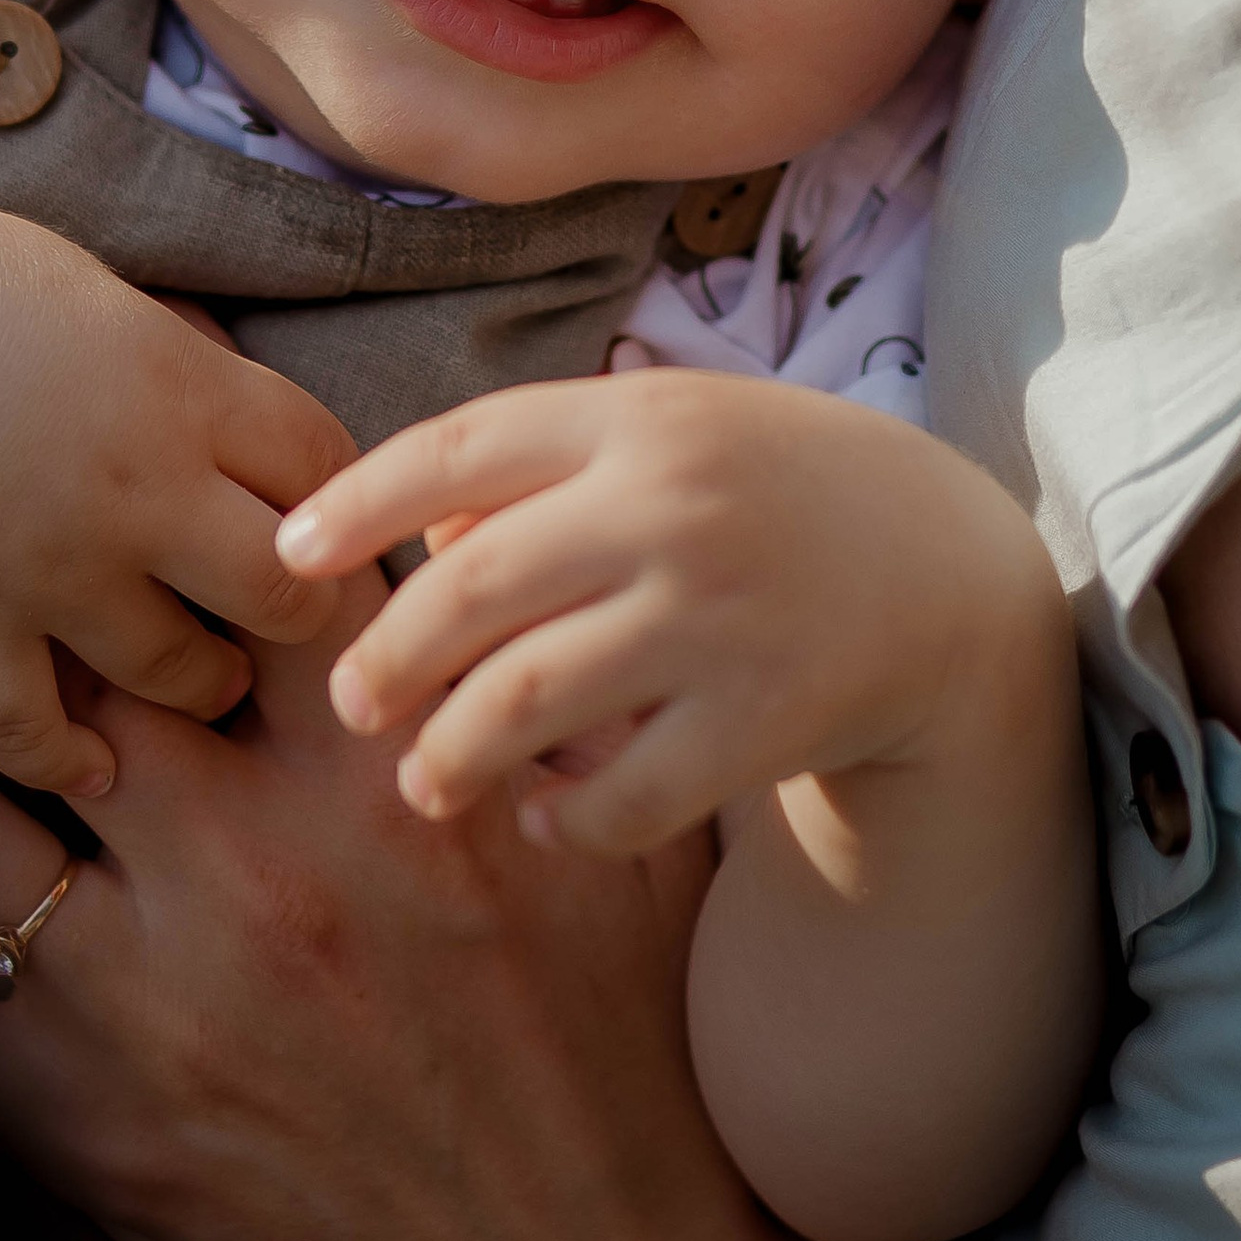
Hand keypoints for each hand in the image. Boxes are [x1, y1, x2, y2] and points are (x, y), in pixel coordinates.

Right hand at [0, 178, 347, 797]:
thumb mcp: (111, 301)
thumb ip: (189, 375)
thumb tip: (254, 424)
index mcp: (186, 389)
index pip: (326, 467)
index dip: (343, 500)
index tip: (329, 520)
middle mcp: (141, 485)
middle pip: (286, 592)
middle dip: (300, 614)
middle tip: (282, 618)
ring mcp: (54, 562)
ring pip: (181, 673)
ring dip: (201, 683)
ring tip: (206, 678)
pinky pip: (34, 732)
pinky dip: (66, 758)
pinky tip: (92, 764)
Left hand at [0, 586, 1026, 1240]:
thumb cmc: (612, 1059)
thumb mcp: (611, 847)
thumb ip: (539, 701)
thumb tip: (492, 570)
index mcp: (386, 773)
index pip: (236, 582)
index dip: (154, 503)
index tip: (88, 447)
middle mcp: (255, 861)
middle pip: (66, 661)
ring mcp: (156, 991)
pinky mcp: (92, 1116)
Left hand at [277, 370, 1061, 853]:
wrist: (951, 572)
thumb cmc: (773, 496)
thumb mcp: (671, 434)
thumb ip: (543, 468)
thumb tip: (408, 540)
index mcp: (637, 418)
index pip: (459, 447)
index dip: (356, 504)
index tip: (289, 556)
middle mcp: (670, 507)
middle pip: (468, 592)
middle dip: (384, 664)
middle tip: (353, 705)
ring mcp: (718, 615)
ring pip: (524, 705)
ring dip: (449, 758)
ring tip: (427, 782)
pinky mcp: (764, 718)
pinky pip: (622, 798)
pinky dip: (564, 823)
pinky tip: (545, 821)